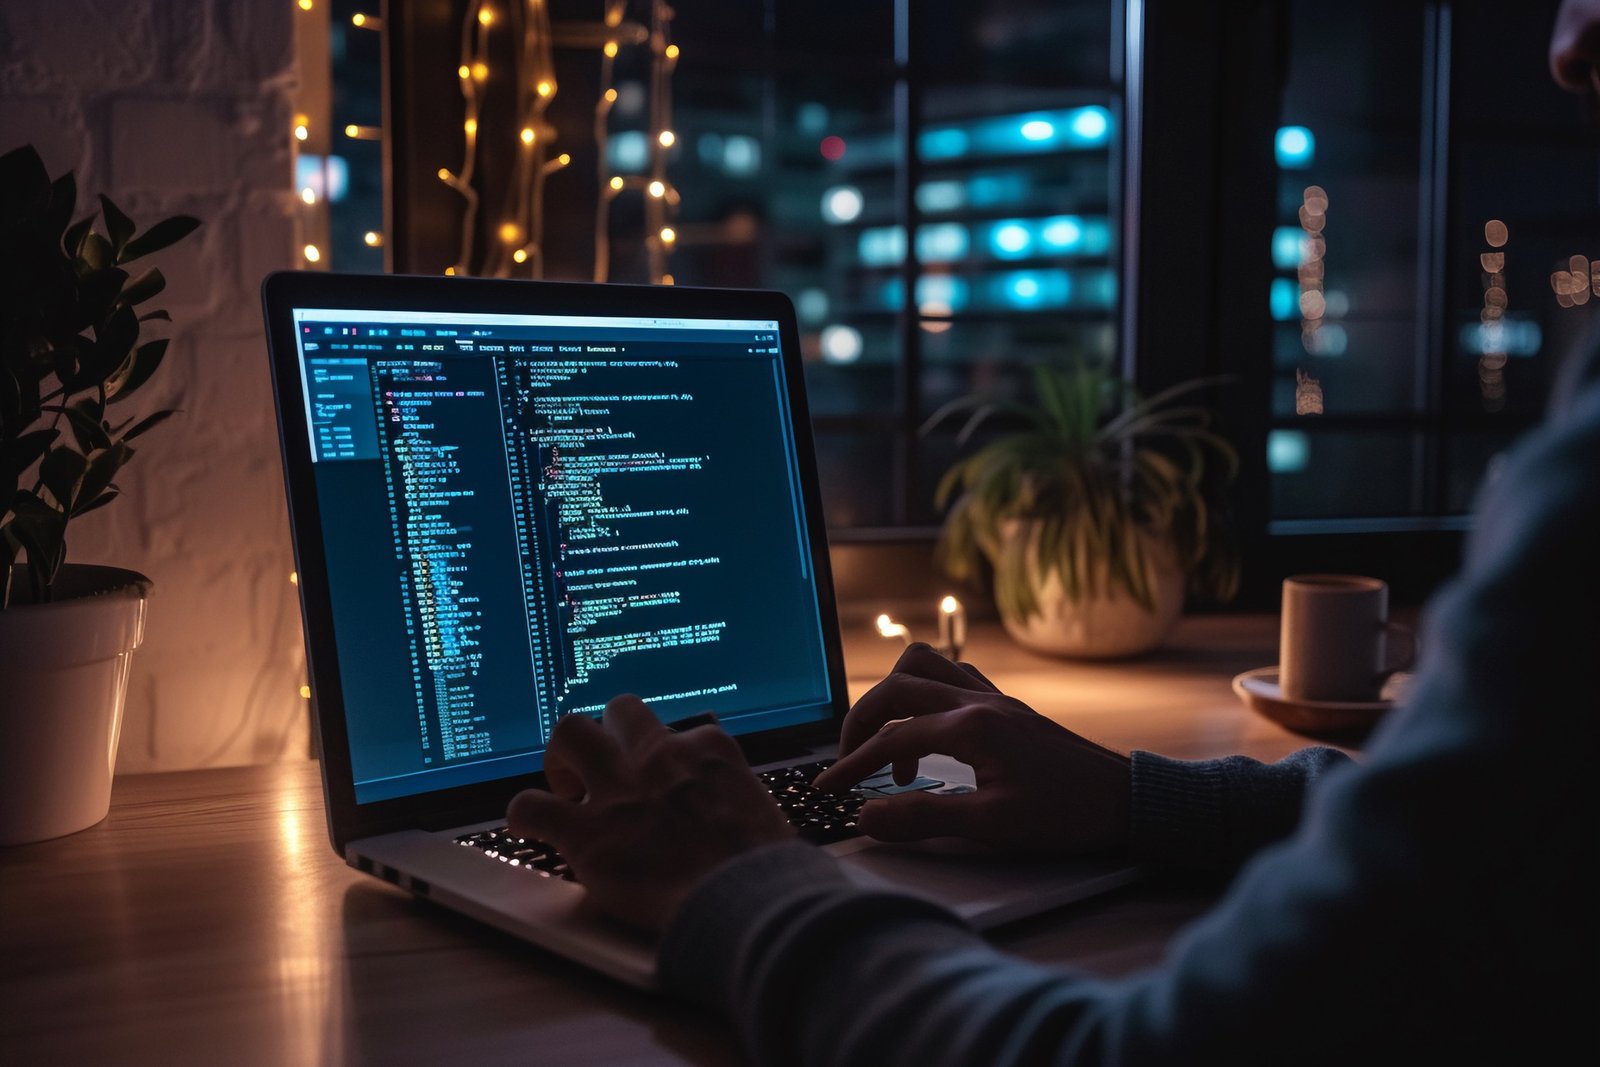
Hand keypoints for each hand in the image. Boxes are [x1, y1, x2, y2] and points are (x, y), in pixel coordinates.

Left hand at [506, 695, 793, 931]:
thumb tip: (735, 819)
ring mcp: (619, 790)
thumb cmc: (765, 871)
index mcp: (709, 751)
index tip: (663, 783)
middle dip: (609, 735)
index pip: (679, 733)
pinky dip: (525, 814)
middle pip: (621, 711)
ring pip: (570, 731)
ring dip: (563, 757)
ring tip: (566, 788)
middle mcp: (660, 757)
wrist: (745, 902)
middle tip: (605, 774)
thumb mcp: (763, 814)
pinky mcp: (586, 833)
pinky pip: (532, 805)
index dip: (666, 759)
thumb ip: (735, 801)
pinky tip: (529, 829)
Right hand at [812, 643, 1131, 855]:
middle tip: (849, 762)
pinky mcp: (1006, 707)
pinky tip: (929, 734)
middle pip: (896, 688)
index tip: (828, 789)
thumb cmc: (1067, 814)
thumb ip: (924, 818)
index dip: (853, 765)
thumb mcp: (992, 826)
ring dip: (893, 698)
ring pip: (924, 667)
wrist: (1126, 799)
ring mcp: (994, 699)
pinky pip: (953, 676)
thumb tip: (867, 816)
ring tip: (889, 746)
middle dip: (861, 722)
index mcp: (972, 726)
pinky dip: (925, 695)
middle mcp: (978, 701)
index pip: (892, 739)